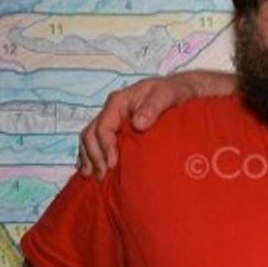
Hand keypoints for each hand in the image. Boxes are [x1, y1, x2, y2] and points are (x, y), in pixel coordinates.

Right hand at [78, 72, 230, 177]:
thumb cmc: (171, 92)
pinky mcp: (115, 128)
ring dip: (90, 158)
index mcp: (119, 101)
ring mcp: (111, 119)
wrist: (177, 90)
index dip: (105, 147)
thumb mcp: (165, 96)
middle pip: (91, 134)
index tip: (113, 164)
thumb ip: (152, 108)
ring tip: (94, 177)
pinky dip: (91, 156)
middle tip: (102, 175)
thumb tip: (138, 124)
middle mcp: (111, 110)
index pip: (104, 127)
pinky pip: (96, 142)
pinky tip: (91, 170)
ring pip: (90, 139)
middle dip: (95, 156)